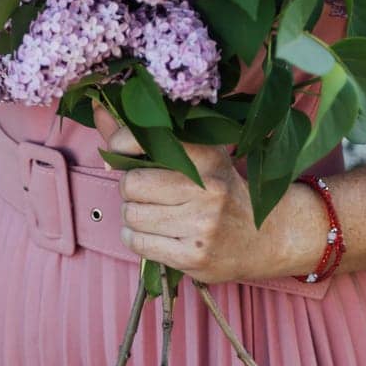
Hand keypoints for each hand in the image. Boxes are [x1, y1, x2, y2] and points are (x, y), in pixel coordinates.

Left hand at [91, 99, 280, 284]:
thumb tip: (98, 109)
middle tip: (144, 190)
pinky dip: (136, 238)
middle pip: (132, 184)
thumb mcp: (197, 155)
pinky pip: (139, 244)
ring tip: (152, 213)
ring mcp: (201, 225)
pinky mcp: (194, 256)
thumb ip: (144, 135)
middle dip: (129, 188)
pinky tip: (153, 233)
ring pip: (132, 216)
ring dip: (133, 215)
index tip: (120, 151)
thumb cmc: (221, 190)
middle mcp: (206, 188)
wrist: (266, 238)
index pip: (145, 141)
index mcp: (208, 155)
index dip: (120, 145)